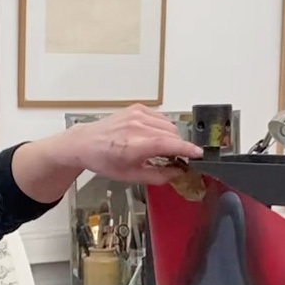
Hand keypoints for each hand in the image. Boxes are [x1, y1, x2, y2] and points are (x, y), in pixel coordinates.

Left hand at [62, 104, 203, 184]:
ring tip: (162, 149)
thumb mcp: (131, 176)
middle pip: (172, 134)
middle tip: (177, 159)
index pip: (169, 144)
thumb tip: (178, 173)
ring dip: (171, 137)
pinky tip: (154, 137)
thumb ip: (158, 175)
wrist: (86, 143)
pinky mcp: (137, 108)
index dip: (187, 149)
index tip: (198, 155)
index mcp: (134, 145)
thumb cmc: (105, 161)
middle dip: (178, 147)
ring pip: (169, 125)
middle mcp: (136, 126)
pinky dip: (162, 128)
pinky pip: (160, 117)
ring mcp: (137, 115)